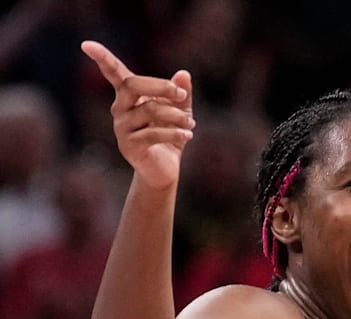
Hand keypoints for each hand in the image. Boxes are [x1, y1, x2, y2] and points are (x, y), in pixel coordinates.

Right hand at [80, 40, 193, 189]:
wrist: (164, 169)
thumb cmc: (169, 135)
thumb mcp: (180, 112)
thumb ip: (181, 94)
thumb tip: (183, 74)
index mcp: (128, 96)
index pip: (114, 73)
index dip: (102, 58)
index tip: (86, 44)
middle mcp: (120, 109)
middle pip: (133, 85)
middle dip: (162, 87)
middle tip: (181, 95)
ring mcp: (121, 128)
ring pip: (150, 110)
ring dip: (177, 116)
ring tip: (191, 124)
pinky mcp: (129, 146)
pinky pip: (153, 134)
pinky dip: (175, 133)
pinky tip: (188, 135)